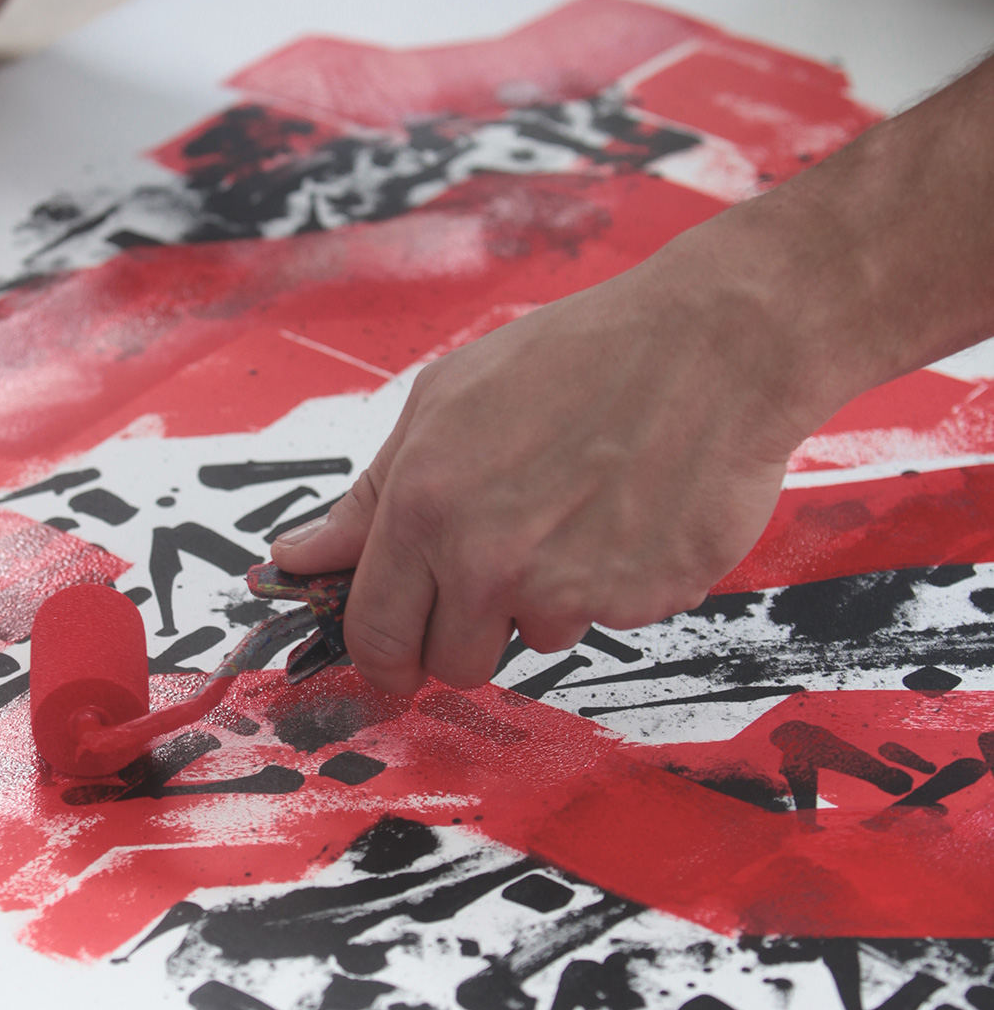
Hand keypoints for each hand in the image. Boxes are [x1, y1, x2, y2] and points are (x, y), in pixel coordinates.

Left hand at [271, 235, 822, 694]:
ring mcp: (572, 589)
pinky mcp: (643, 602)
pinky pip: (609, 620)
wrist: (712, 347)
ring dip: (548, 599)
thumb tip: (298, 558)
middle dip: (467, 631)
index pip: (377, 634)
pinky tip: (629, 513)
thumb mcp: (443, 402)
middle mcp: (491, 561)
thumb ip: (370, 498)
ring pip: (537, 641)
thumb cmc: (579, 356)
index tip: (395, 658)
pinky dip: (615, 582)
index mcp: (425, 508)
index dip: (383, 656)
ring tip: (578, 510)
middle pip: (455, 663)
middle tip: (501, 565)